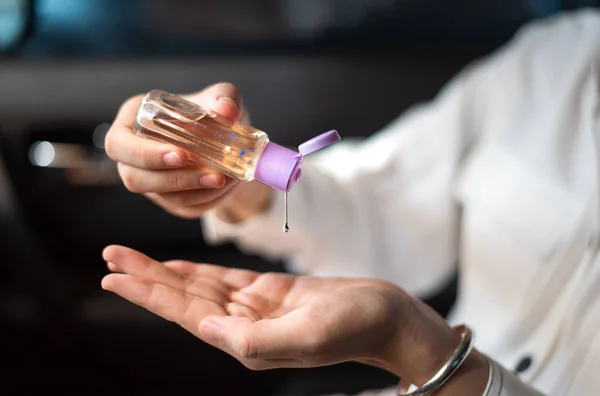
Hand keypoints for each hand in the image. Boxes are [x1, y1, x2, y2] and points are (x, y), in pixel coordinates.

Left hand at [100, 245, 487, 390]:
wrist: (385, 316)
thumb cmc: (354, 326)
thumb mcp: (307, 336)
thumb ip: (253, 340)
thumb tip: (203, 327)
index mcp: (245, 342)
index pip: (185, 314)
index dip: (149, 293)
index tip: (115, 276)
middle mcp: (242, 327)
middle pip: (183, 298)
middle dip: (145, 277)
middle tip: (110, 257)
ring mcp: (254, 309)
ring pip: (198, 287)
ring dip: (164, 272)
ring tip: (130, 258)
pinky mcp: (268, 293)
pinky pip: (223, 280)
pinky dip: (197, 272)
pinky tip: (177, 267)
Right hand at [104, 83, 270, 219]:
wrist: (224, 137)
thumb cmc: (209, 110)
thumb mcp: (219, 96)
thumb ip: (223, 97)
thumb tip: (227, 110)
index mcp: (132, 120)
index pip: (118, 144)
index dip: (144, 154)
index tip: (180, 155)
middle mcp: (133, 154)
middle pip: (134, 179)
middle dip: (175, 180)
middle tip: (213, 176)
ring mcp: (149, 180)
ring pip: (164, 196)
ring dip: (199, 190)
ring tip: (228, 177)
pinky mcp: (169, 199)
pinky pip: (184, 206)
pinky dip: (208, 198)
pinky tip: (227, 185)